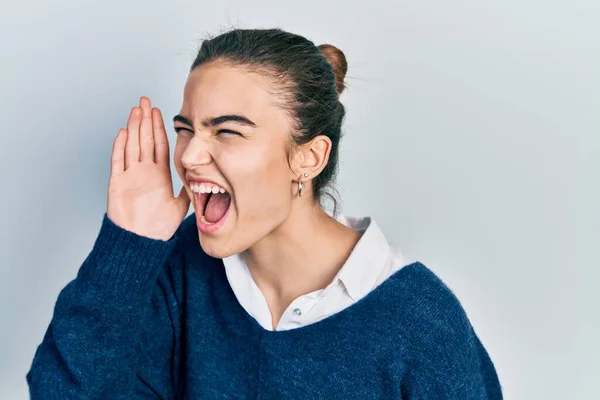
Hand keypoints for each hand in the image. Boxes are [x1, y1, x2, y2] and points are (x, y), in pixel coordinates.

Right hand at [107, 96, 189, 240]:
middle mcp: (144, 172)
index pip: (160, 146)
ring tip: (136, 109)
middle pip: (145, 140)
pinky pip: (119, 161)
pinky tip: (124, 132)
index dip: (159, 129)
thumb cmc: (158, 228)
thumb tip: (205, 181)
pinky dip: (121, 147)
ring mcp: (130, 175)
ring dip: (134, 127)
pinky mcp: (118, 183)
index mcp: (159, 175)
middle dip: (146, 120)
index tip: (159, 112)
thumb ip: (188, 192)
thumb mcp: (180, 207)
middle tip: (146, 101)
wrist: (141, 242)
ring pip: (132, 145)